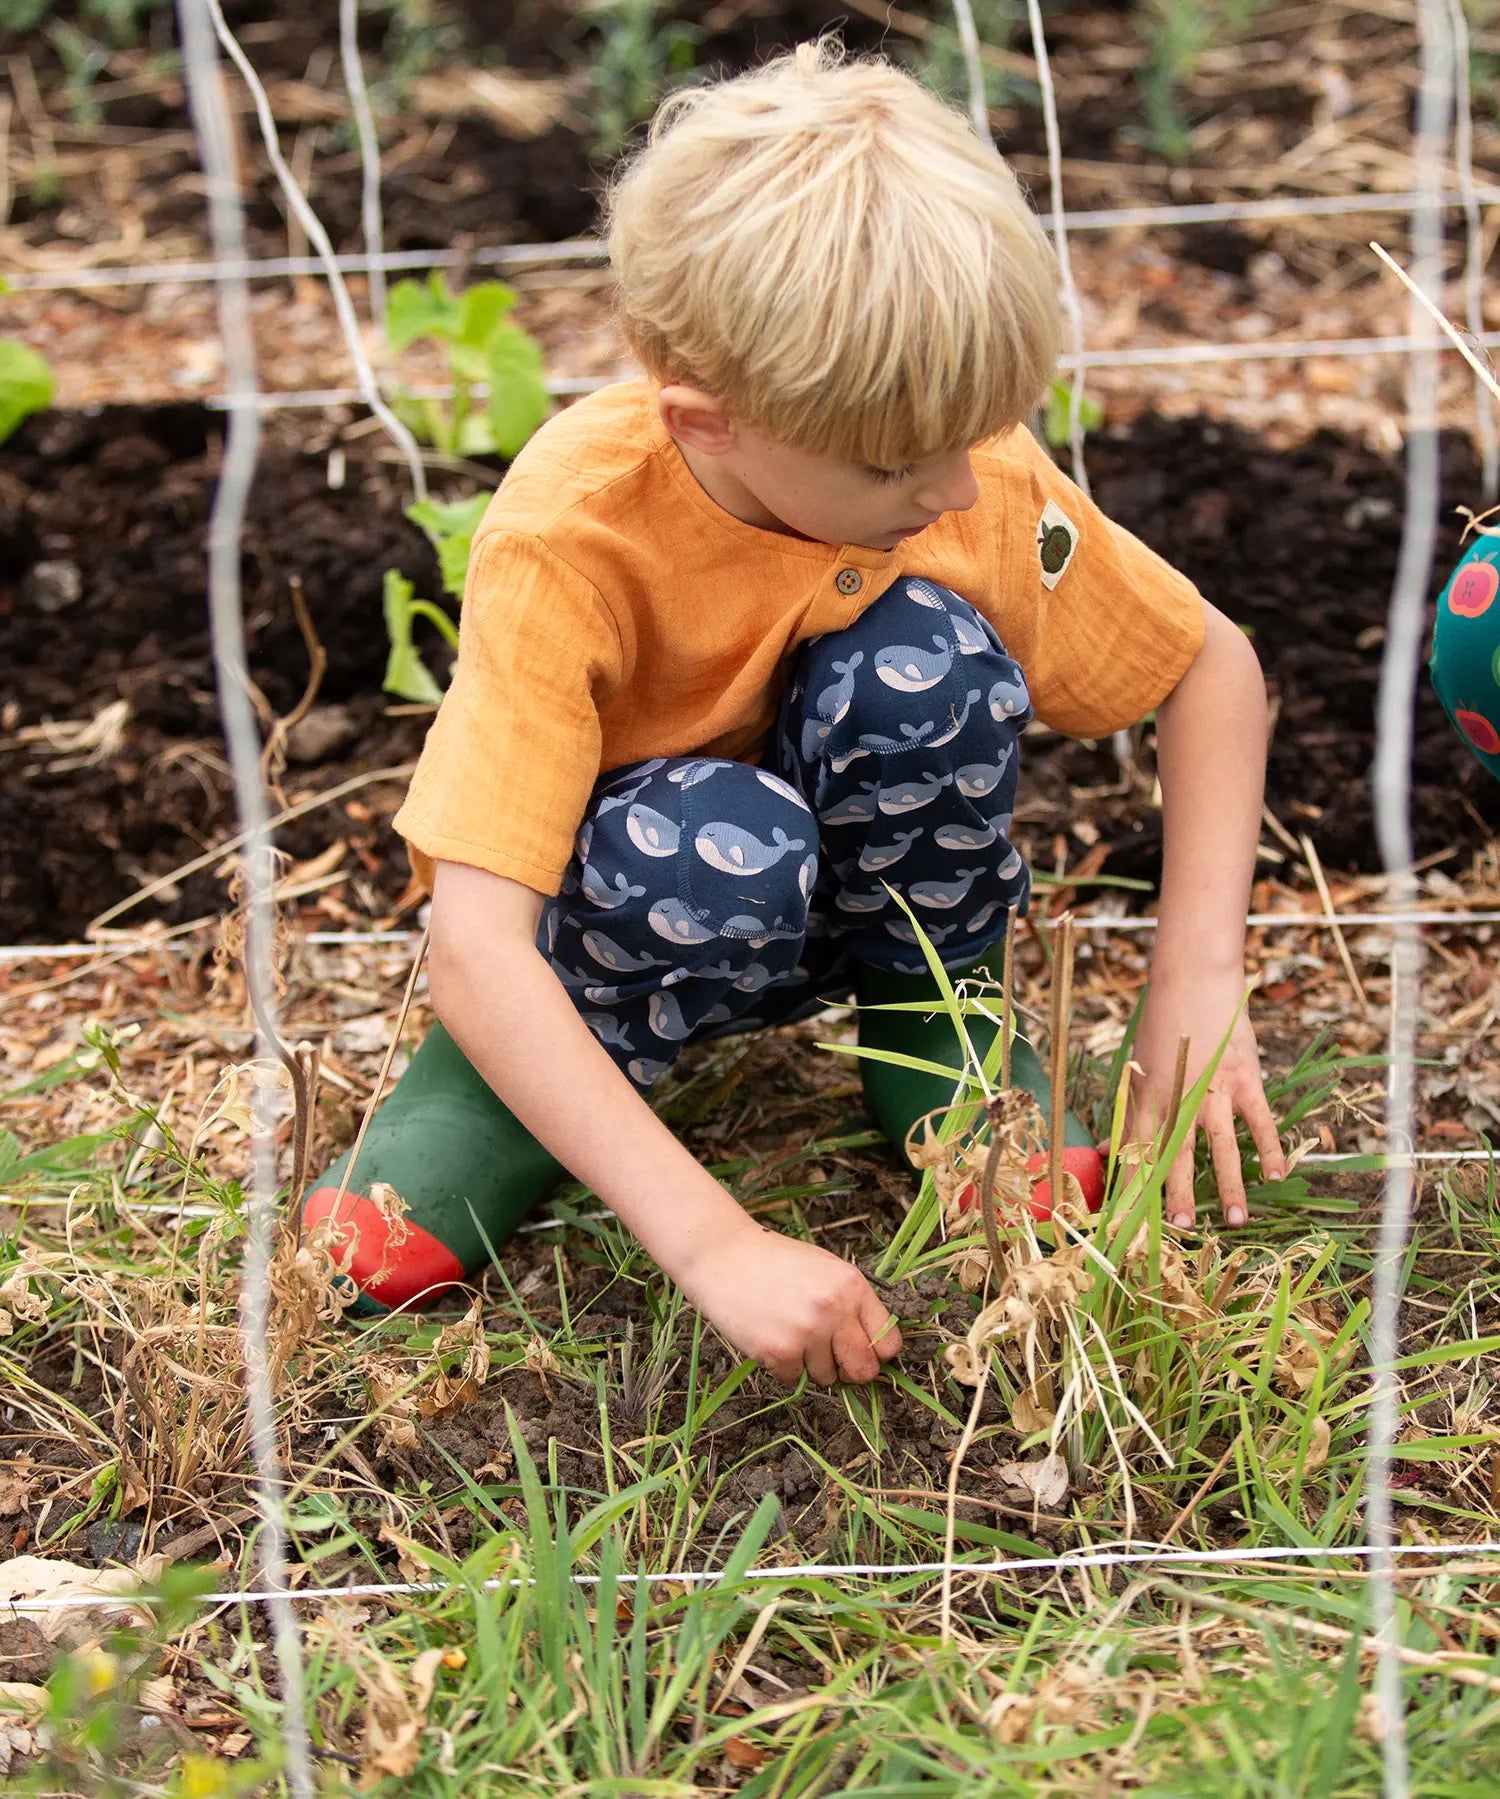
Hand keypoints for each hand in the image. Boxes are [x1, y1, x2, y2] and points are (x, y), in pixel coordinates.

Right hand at [678, 1219, 902, 1384]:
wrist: (723, 1255)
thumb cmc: (775, 1261)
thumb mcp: (825, 1269)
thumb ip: (852, 1304)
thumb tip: (874, 1348)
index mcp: (852, 1286)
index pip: (888, 1344)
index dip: (877, 1353)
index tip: (864, 1352)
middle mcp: (834, 1310)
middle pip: (864, 1371)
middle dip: (851, 1371)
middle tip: (832, 1358)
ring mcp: (806, 1333)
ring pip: (827, 1378)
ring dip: (812, 1365)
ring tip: (790, 1332)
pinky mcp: (778, 1352)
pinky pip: (795, 1380)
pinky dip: (784, 1367)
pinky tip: (771, 1336)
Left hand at [1129, 973, 1285, 1230]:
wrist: (1193, 982)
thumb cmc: (1161, 1026)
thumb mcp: (1136, 1070)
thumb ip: (1128, 1115)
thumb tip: (1108, 1150)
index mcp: (1147, 1097)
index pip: (1137, 1149)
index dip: (1134, 1183)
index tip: (1130, 1217)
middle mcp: (1178, 1098)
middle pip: (1176, 1154)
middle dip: (1176, 1194)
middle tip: (1180, 1230)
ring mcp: (1213, 1090)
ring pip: (1220, 1146)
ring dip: (1226, 1184)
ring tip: (1232, 1220)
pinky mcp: (1244, 1079)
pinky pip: (1259, 1121)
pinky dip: (1267, 1148)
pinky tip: (1272, 1175)